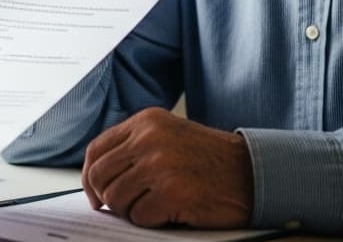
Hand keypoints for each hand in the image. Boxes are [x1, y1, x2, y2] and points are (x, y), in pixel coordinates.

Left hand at [82, 108, 252, 228]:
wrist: (253, 174)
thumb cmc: (210, 161)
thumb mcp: (169, 136)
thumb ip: (135, 146)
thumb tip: (97, 177)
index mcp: (146, 122)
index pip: (96, 150)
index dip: (89, 177)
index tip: (94, 194)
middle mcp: (149, 139)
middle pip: (100, 176)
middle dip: (106, 198)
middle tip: (122, 208)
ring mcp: (160, 166)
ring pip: (116, 199)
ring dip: (132, 211)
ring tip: (155, 207)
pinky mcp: (171, 193)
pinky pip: (139, 217)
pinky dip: (151, 221)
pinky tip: (170, 213)